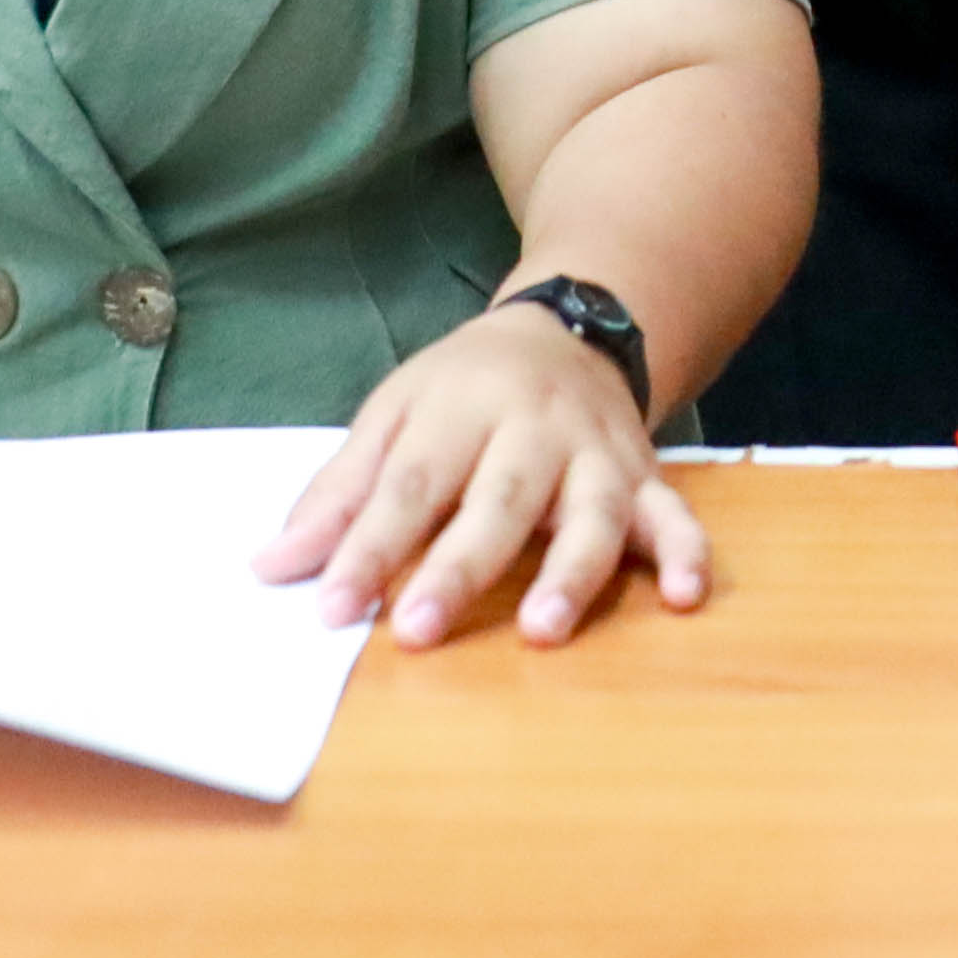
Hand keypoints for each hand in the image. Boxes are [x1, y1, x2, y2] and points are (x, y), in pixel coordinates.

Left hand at [250, 304, 706, 646]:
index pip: (410, 483)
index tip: (330, 608)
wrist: (572, 326)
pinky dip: (687, 553)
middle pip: (498, 501)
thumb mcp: (395, 412)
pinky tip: (685, 597)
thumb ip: (339, 494)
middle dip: (458, 568)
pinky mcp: (647, 476)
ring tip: (543, 631)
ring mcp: (597, 453)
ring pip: (592, 513)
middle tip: (416, 631)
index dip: (369, 547)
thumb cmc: (466, 386)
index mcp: (460, 407)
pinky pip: (675, 514)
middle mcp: (534, 428)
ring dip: (570, 573)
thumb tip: (270, 568)